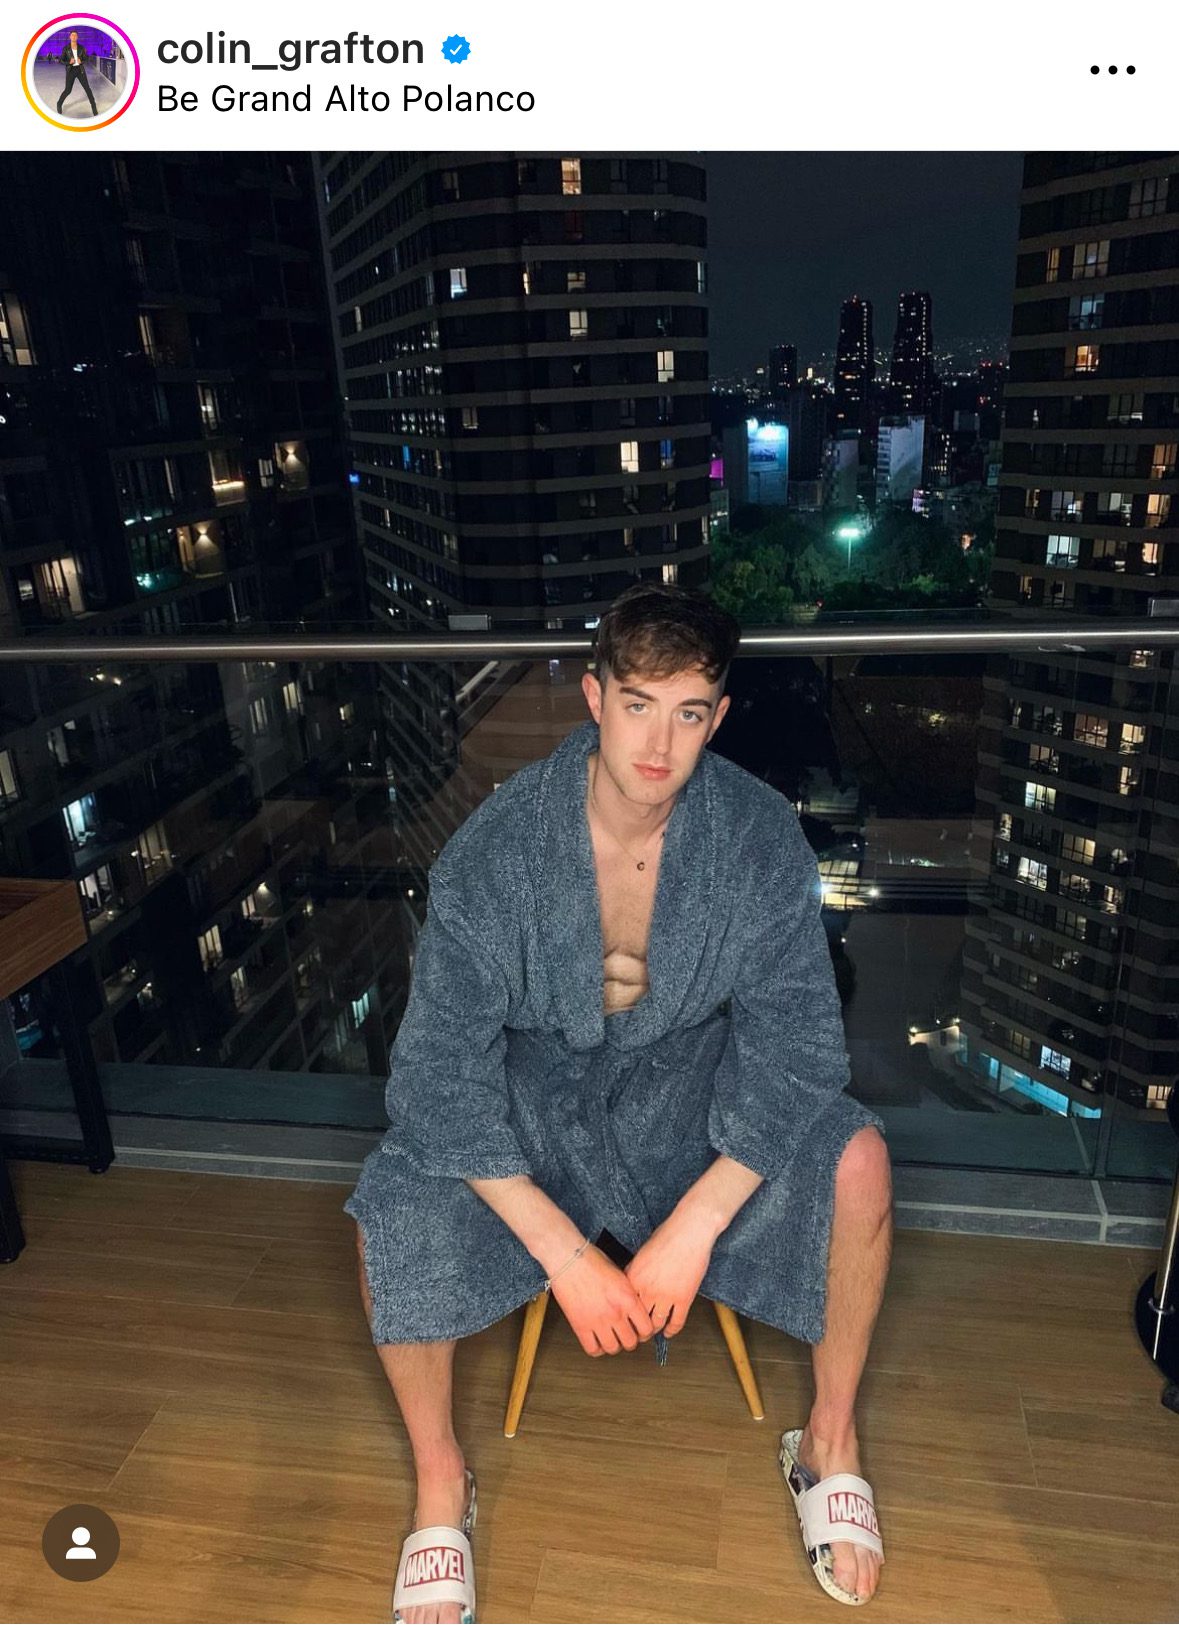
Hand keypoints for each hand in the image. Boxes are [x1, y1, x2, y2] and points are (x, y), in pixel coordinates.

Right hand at [548, 1243, 654, 1356]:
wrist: (568, 1258)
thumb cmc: (591, 1260)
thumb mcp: (620, 1274)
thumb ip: (629, 1293)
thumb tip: (634, 1305)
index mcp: (628, 1298)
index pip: (646, 1328)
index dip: (645, 1332)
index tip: (641, 1331)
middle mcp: (615, 1312)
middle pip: (631, 1342)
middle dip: (630, 1340)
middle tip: (626, 1335)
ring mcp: (598, 1321)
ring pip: (612, 1348)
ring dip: (614, 1345)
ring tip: (611, 1338)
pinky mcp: (580, 1325)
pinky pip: (592, 1349)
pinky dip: (596, 1349)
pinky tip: (596, 1340)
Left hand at [624, 1210, 715, 1338]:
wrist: (689, 1231)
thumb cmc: (667, 1236)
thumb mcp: (642, 1253)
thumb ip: (634, 1270)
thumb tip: (630, 1283)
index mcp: (634, 1278)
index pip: (624, 1305)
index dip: (625, 1316)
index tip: (626, 1320)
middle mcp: (647, 1290)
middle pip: (638, 1319)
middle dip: (637, 1329)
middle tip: (638, 1332)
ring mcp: (666, 1296)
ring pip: (657, 1324)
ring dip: (654, 1331)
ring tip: (652, 1333)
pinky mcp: (684, 1299)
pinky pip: (677, 1322)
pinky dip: (672, 1331)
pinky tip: (669, 1332)